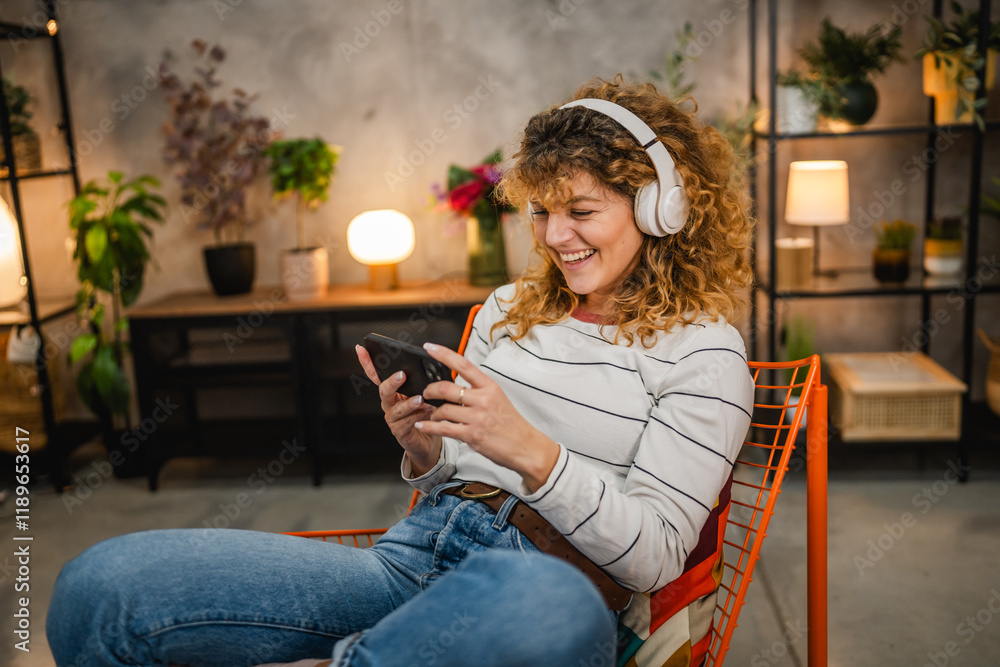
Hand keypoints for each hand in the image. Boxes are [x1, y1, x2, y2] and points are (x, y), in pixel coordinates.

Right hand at [355, 345, 441, 473]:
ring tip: (420, 398)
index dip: (367, 362)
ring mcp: (392, 419)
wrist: (428, 439)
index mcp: (392, 391)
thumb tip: (430, 366)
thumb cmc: (424, 413)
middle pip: (383, 390)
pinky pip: (406, 424)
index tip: (361, 349)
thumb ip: (422, 382)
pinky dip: (417, 417)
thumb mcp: (423, 393)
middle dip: (391, 382)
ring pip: (396, 409)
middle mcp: (389, 404)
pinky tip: (428, 411)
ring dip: (408, 403)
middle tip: (401, 375)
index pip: (376, 375)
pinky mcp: (400, 432)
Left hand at [416, 343, 559, 492]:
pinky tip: (422, 426)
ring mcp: (477, 418)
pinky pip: (443, 429)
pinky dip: (429, 427)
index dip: (443, 354)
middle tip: (426, 393)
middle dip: (430, 390)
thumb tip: (456, 385)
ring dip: (433, 412)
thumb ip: (477, 390)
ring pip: (443, 410)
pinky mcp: (472, 435)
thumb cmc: (510, 423)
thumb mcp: (498, 398)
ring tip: (433, 414)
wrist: (524, 446)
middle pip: (446, 388)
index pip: (463, 364)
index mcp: (489, 386)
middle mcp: (483, 399)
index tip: (429, 347)